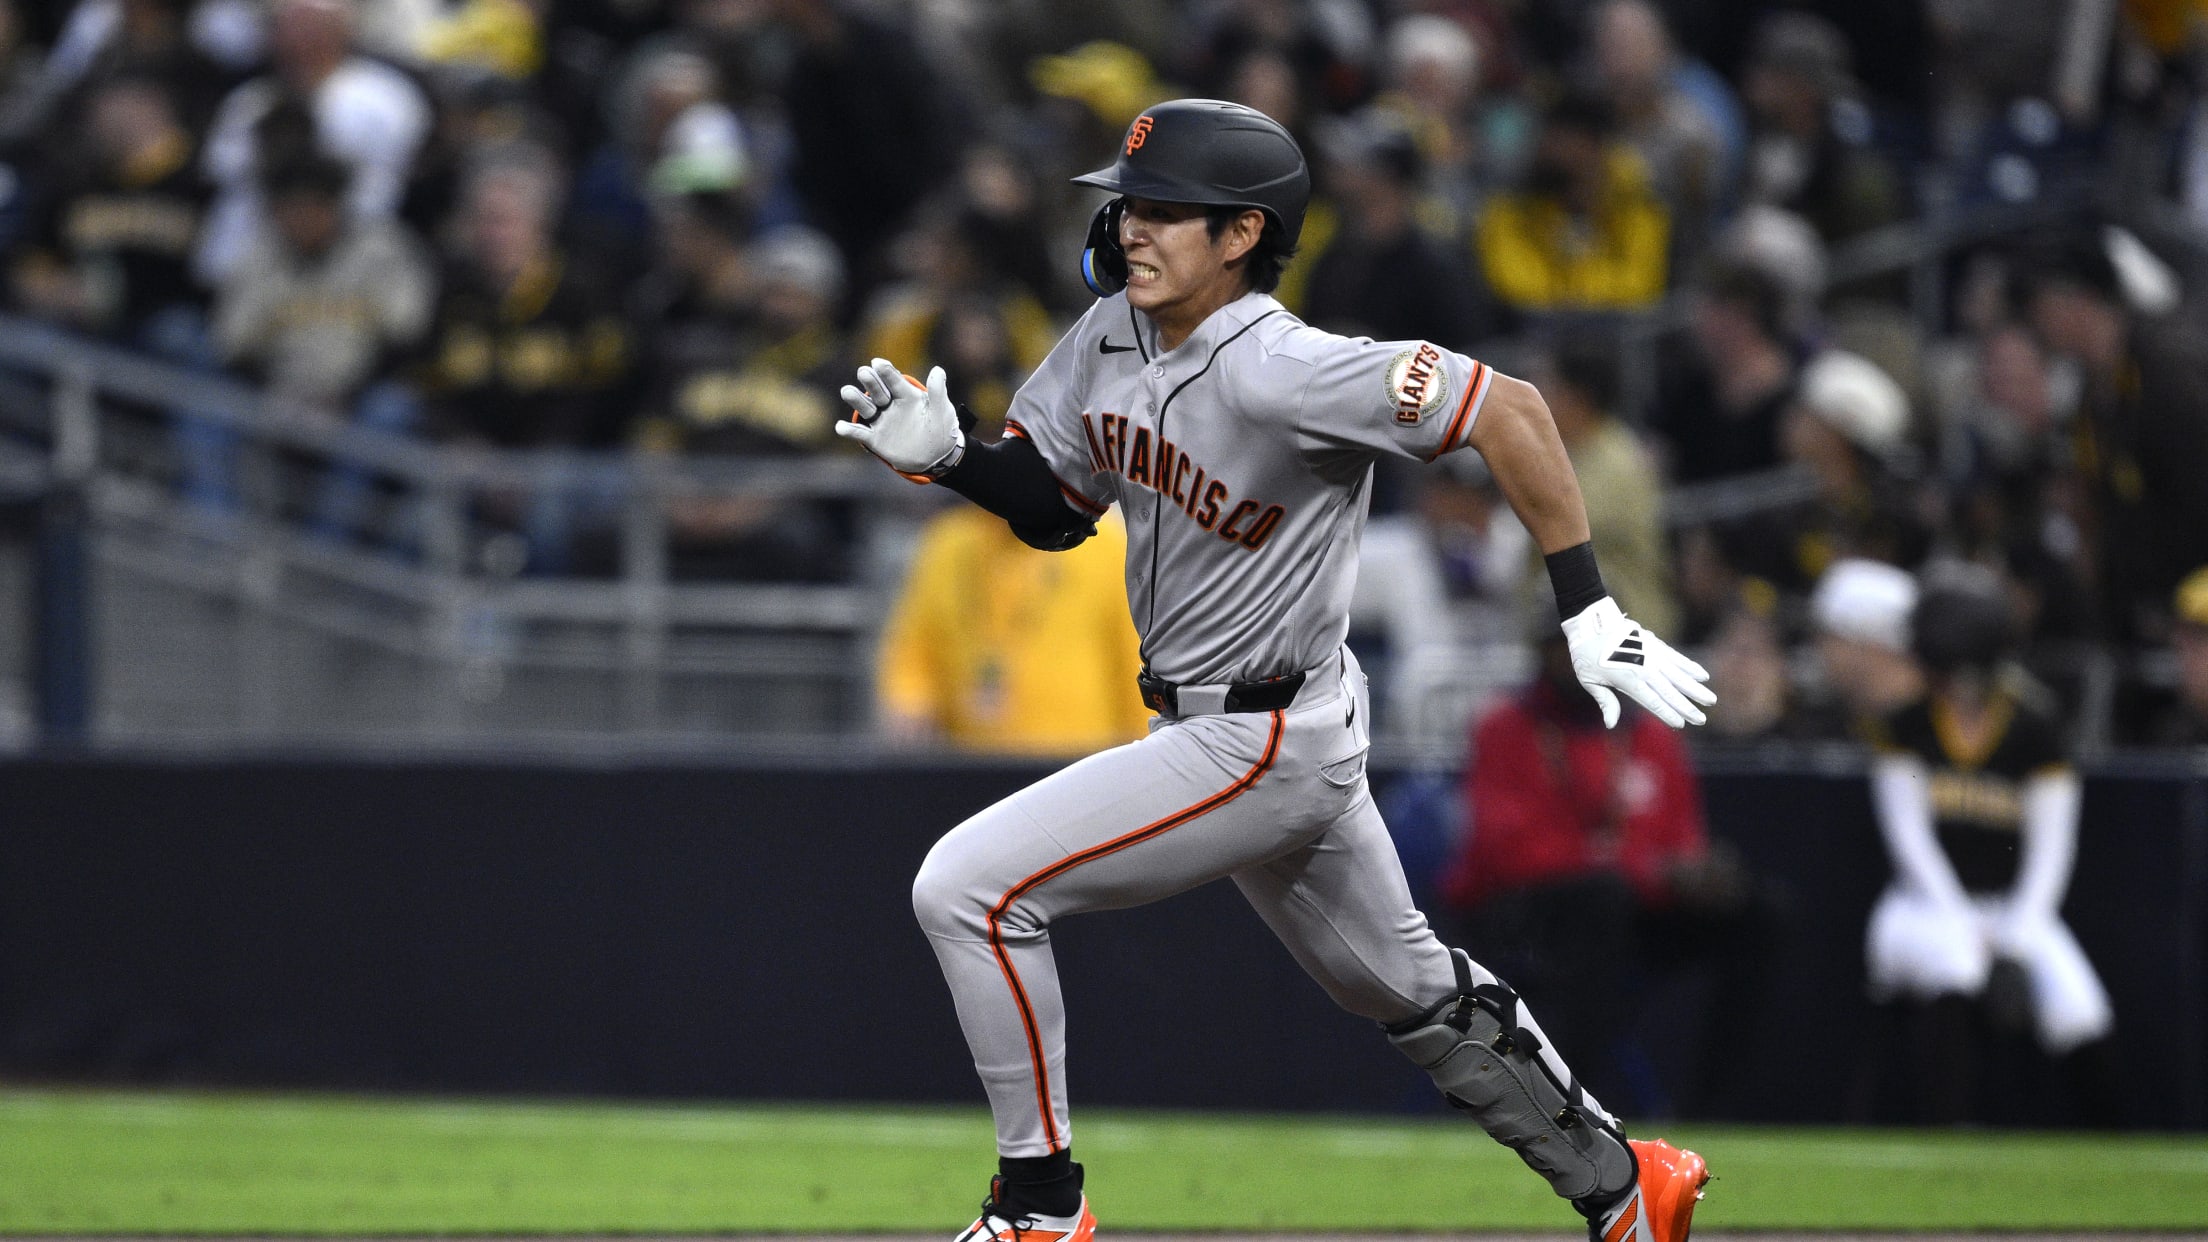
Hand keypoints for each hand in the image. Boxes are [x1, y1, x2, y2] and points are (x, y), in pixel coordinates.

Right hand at [835, 359, 962, 476]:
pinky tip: (840, 427)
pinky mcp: (876, 439)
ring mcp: (882, 421)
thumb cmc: (942, 430)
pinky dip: (849, 430)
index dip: (886, 371)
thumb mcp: (942, 411)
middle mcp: (891, 405)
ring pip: (866, 407)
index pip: (894, 380)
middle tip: (863, 372)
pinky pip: (860, 433)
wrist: (937, 457)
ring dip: (856, 399)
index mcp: (906, 395)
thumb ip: (937, 392)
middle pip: (877, 390)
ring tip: (846, 391)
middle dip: (870, 381)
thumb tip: (938, 370)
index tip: (877, 362)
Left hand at [1559, 596, 1716, 728]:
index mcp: (1628, 680)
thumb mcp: (1589, 680)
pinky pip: (1676, 658)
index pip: (1653, 701)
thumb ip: (1605, 701)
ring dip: (1695, 688)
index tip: (1681, 724)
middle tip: (1702, 720)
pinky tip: (1703, 675)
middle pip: (1670, 691)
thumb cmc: (1586, 653)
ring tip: (1711, 700)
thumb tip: (1611, 724)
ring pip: (1678, 675)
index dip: (1667, 713)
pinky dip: (1690, 666)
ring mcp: (1652, 655)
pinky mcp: (1655, 644)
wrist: (1591, 620)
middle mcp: (1644, 668)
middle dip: (1687, 707)